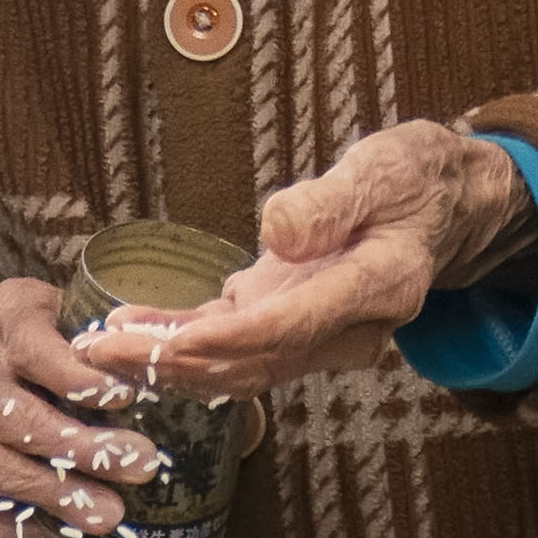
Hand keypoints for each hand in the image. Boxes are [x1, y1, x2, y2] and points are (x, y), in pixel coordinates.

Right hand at [0, 276, 170, 537]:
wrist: (14, 362)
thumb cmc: (77, 335)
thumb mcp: (97, 314)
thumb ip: (121, 336)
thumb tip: (170, 369)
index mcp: (11, 317)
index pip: (29, 346)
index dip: (73, 376)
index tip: (125, 396)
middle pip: (12, 415)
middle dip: (76, 447)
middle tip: (140, 465)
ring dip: (53, 493)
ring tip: (110, 515)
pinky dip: (28, 529)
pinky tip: (75, 536)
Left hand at [102, 126, 536, 393]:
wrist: (439, 205)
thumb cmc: (412, 179)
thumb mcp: (380, 170)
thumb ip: (330, 202)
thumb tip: (277, 232)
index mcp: (378, 288)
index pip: (292, 326)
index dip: (226, 340)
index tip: (165, 343)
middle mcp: (350, 330)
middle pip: (254, 360)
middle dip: (173, 362)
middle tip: (98, 353)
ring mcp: (321, 336)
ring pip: (237, 368)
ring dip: (166, 363)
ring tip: (98, 348)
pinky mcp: (295, 326)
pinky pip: (234, 347)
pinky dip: (180, 345)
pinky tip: (130, 331)